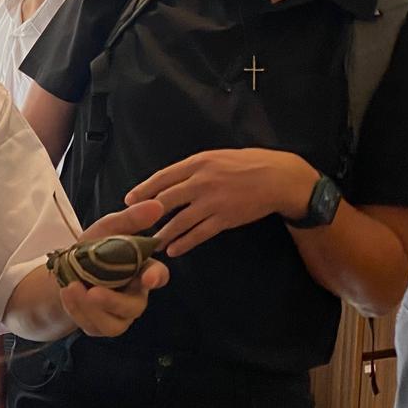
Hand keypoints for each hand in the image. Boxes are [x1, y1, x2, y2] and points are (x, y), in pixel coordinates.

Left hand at [56, 202, 170, 337]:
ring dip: (91, 308)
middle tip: (93, 292)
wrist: (63, 271)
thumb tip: (157, 205)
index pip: (158, 275)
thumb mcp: (107, 229)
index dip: (156, 277)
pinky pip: (95, 326)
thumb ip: (131, 220)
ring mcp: (119, 315)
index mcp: (141, 270)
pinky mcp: (102, 326)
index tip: (148, 278)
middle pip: (134, 306)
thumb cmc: (92, 249)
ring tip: (70, 287)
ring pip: (114, 323)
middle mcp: (135, 295)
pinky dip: (78, 310)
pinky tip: (66, 294)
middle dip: (113, 302)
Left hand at [126, 149, 317, 255]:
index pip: (163, 177)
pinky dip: (185, 243)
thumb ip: (195, 167)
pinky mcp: (224, 219)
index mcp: (198, 163)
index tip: (129, 200)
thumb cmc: (248, 164)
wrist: (278, 178)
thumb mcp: (217, 157)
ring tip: (152, 244)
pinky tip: (175, 250)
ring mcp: (212, 202)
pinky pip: (199, 234)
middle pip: (165, 200)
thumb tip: (172, 179)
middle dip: (146, 215)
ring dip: (163, 234)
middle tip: (133, 226)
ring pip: (179, 221)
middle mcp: (201, 181)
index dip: (144, 189)